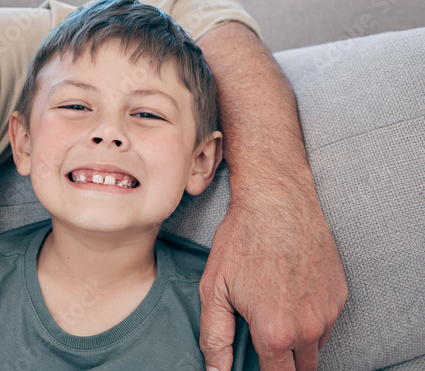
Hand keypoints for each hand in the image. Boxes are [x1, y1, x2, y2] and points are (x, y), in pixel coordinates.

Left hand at [195, 23, 346, 370]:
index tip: (253, 361)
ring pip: (314, 345)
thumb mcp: (215, 290)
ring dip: (296, 338)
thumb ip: (215, 338)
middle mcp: (310, 328)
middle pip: (300, 368)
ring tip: (271, 305)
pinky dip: (309, 316)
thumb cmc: (241, 242)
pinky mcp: (340, 295)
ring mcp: (329, 312)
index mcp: (277, 333)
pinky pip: (325, 320)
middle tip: (259, 335)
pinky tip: (288, 289)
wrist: (276, 201)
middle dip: (281, 360)